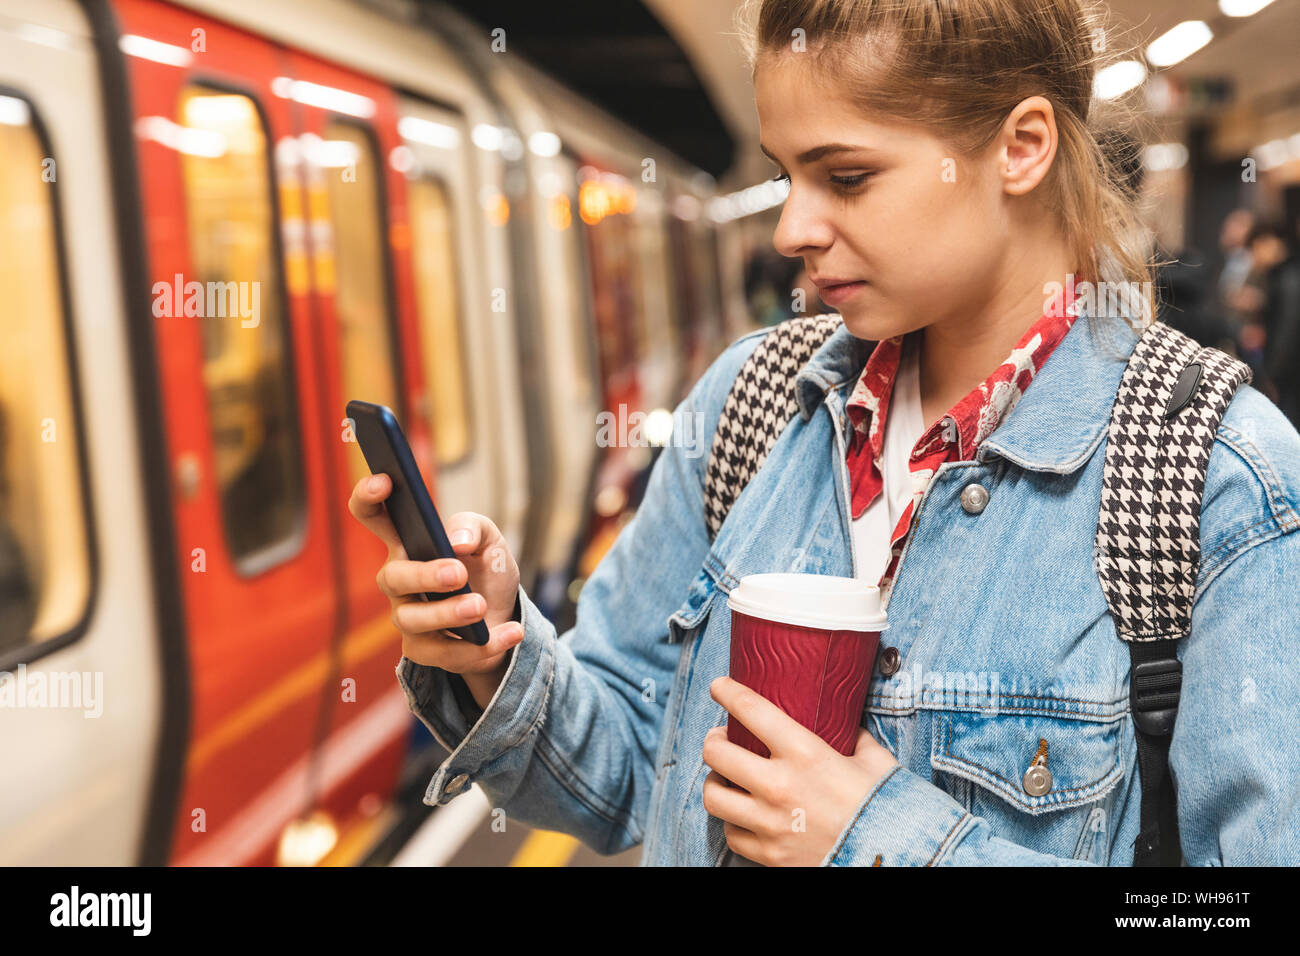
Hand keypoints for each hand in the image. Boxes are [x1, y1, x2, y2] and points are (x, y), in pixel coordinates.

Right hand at [348, 475, 522, 698]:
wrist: (505, 617)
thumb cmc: (485, 571)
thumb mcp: (489, 540)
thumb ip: (473, 527)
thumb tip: (456, 542)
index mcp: (408, 543)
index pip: (372, 515)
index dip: (368, 497)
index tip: (385, 481)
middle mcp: (398, 580)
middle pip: (394, 577)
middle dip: (424, 575)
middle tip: (457, 573)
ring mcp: (407, 617)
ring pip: (414, 620)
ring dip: (449, 614)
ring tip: (479, 607)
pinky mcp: (423, 650)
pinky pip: (445, 653)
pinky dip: (481, 645)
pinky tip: (509, 633)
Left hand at [701, 676, 898, 865]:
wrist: (892, 860)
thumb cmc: (886, 807)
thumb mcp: (875, 761)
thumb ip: (854, 738)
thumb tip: (845, 724)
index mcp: (805, 754)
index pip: (751, 710)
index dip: (727, 691)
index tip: (719, 686)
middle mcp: (780, 786)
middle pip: (716, 753)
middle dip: (713, 740)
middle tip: (720, 738)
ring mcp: (770, 823)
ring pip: (713, 796)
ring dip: (715, 782)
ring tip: (725, 777)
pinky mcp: (769, 855)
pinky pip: (731, 834)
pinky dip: (733, 823)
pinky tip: (743, 815)